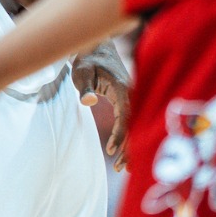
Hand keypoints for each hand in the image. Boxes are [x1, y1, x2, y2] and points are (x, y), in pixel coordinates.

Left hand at [74, 42, 130, 171]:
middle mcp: (131, 94)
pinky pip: (131, 122)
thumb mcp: (80, 72)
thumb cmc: (86, 60)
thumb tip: (87, 102)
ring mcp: (131, 98)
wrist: (96, 47)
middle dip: (129, 148)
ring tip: (122, 168)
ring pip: (134, 126)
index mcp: (121, 87)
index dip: (120, 135)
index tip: (111, 151)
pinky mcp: (128, 100)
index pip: (125, 116)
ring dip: (130, 146)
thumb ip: (84, 88)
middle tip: (120, 169)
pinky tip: (125, 153)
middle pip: (134, 125)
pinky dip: (128, 138)